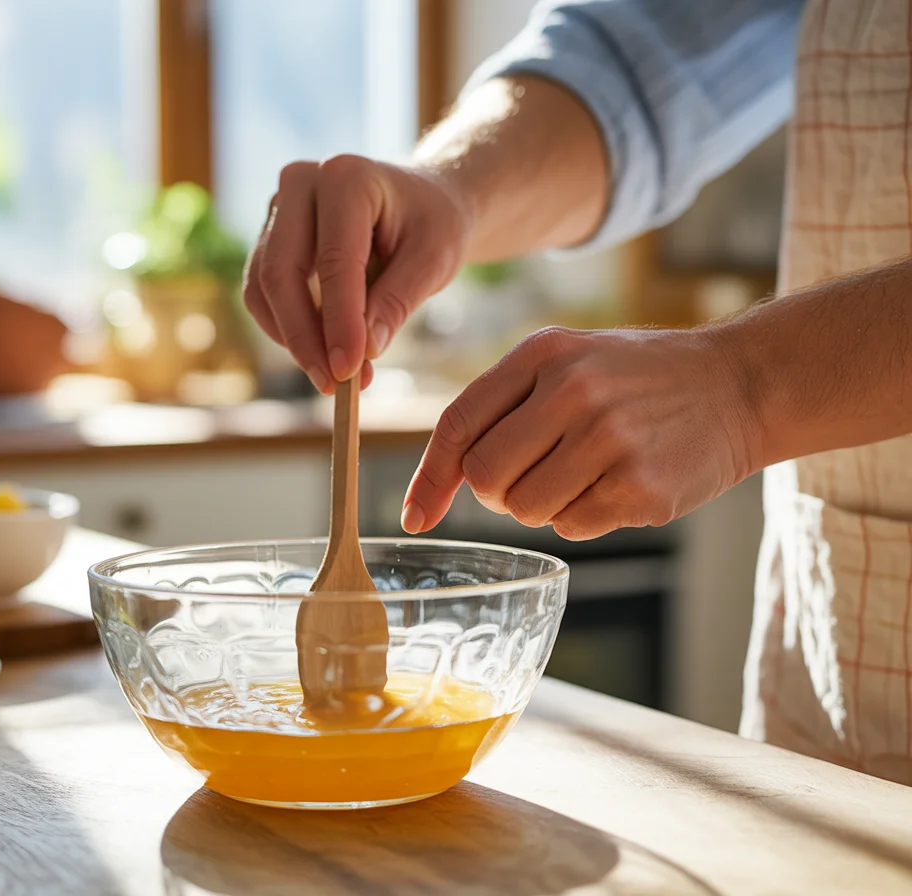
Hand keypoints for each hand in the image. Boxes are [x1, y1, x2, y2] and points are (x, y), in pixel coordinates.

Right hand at [243, 155, 471, 392]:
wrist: (424, 201)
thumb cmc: (433, 225)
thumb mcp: (435, 261)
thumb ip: (397, 302)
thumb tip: (363, 355)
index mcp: (347, 177)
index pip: (334, 261)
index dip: (338, 321)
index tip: (348, 371)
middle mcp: (301, 183)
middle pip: (281, 272)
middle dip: (304, 336)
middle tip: (333, 385)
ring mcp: (279, 209)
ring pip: (264, 287)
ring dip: (293, 339)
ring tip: (334, 378)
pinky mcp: (270, 236)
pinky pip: (264, 293)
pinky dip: (288, 330)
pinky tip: (321, 354)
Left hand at [402, 326, 761, 539]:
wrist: (737, 385)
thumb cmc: (634, 379)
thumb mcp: (567, 359)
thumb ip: (503, 405)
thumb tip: (442, 481)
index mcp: (543, 353)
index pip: (459, 422)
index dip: (431, 476)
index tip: (415, 517)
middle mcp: (573, 391)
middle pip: (486, 476)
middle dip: (495, 491)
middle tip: (530, 477)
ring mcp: (610, 439)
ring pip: (526, 509)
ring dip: (542, 504)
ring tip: (583, 472)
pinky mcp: (641, 486)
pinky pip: (572, 526)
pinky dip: (582, 516)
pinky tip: (615, 483)